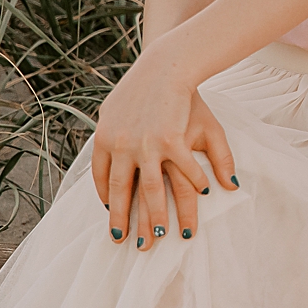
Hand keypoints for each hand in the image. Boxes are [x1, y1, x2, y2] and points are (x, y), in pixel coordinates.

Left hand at [91, 64, 235, 251]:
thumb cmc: (142, 85)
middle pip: (122, 193)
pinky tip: (205, 195)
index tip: (112, 214)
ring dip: (157, 216)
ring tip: (161, 235)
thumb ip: (111, 139)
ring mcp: (145, 145)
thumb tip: (111, 151)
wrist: (164, 64)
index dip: (107, 199)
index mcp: (104, 140)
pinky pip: (183, 170)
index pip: (101, 179)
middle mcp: (120, 146)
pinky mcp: (170, 139)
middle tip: (128, 243)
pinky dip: (194, 184)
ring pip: (150, 191)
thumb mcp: (114, 110)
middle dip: (125, 221)